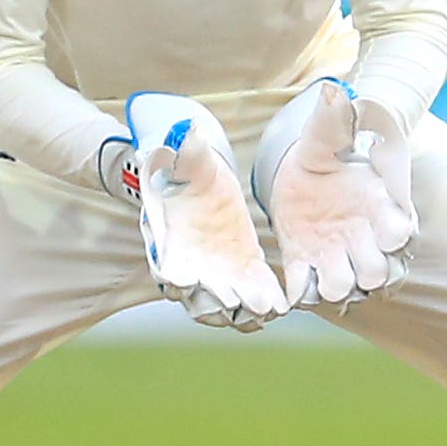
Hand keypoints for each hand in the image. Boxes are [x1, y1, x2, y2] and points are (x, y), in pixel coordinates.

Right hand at [125, 92, 287, 331]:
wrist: (207, 184)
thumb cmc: (190, 174)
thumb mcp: (190, 162)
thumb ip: (187, 154)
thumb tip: (187, 132)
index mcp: (168, 242)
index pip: (166, 267)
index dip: (174, 277)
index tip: (183, 280)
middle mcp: (190, 268)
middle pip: (197, 296)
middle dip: (213, 301)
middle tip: (232, 301)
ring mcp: (218, 277)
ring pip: (226, 307)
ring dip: (241, 312)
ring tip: (261, 311)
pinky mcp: (245, 274)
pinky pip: (254, 295)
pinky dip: (265, 303)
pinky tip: (280, 304)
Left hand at [255, 79, 416, 307]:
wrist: (299, 173)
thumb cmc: (326, 153)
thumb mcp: (327, 135)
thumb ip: (334, 121)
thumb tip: (335, 94)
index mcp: (379, 208)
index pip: (400, 232)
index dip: (395, 235)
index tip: (386, 227)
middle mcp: (363, 239)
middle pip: (379, 273)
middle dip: (367, 268)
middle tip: (348, 247)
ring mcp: (335, 255)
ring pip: (346, 289)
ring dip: (336, 283)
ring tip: (322, 263)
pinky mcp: (305, 265)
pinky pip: (305, 291)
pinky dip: (300, 292)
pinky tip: (295, 276)